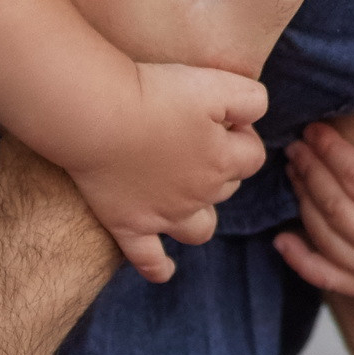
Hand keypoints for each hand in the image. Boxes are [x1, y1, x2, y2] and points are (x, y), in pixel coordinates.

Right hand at [70, 60, 267, 280]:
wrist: (99, 116)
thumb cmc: (156, 95)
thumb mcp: (217, 84)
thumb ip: (250, 100)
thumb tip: (252, 119)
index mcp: (223, 162)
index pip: (254, 156)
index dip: (242, 135)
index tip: (219, 117)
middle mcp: (199, 195)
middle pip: (227, 188)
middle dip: (220, 166)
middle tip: (190, 137)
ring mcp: (163, 215)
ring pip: (200, 228)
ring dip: (202, 214)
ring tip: (191, 196)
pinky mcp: (128, 225)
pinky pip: (148, 259)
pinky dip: (158, 267)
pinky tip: (165, 270)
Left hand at [279, 121, 353, 296]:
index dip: (330, 150)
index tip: (314, 127)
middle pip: (333, 205)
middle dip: (310, 170)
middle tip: (295, 143)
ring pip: (325, 236)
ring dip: (302, 201)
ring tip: (294, 170)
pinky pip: (329, 278)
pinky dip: (301, 261)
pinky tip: (282, 241)